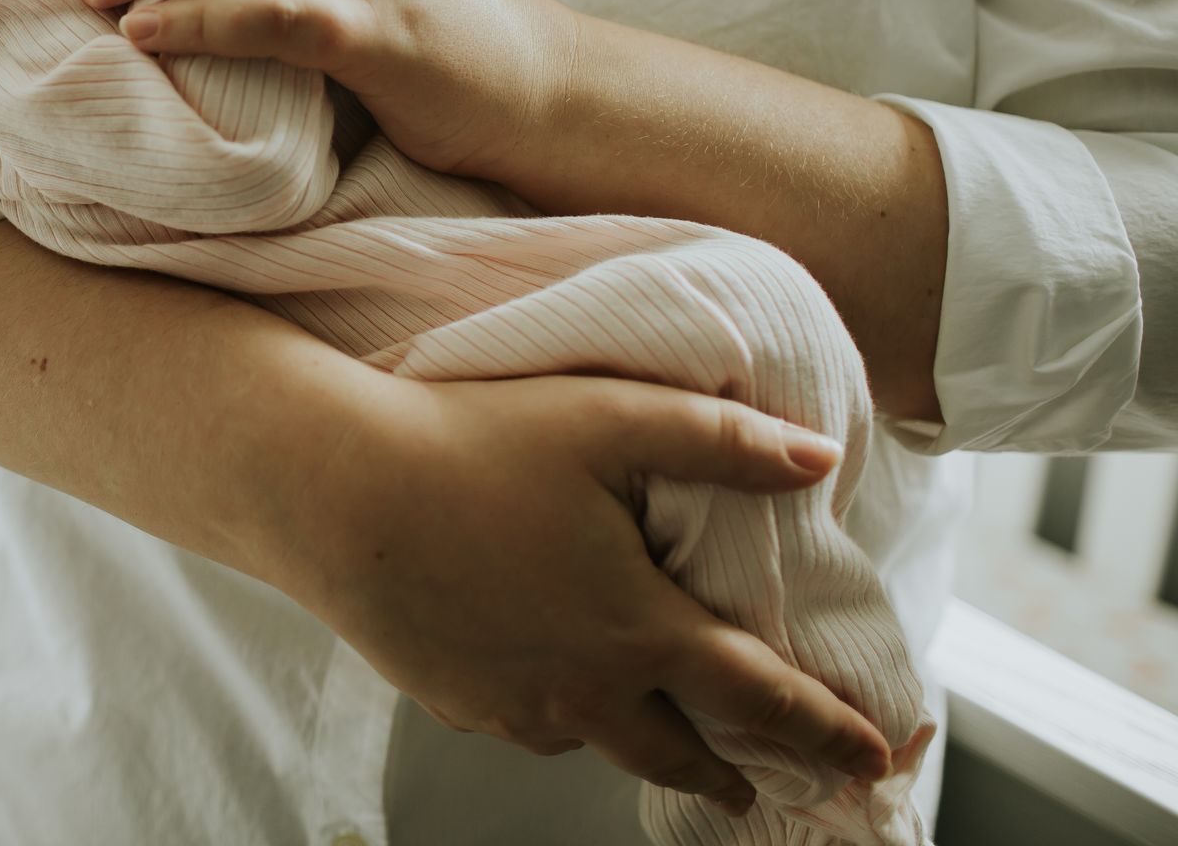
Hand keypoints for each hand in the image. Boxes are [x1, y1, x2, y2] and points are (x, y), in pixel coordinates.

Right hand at [275, 371, 893, 816]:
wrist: (333, 493)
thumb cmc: (468, 444)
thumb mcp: (608, 418)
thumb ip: (722, 439)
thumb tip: (818, 457)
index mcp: (638, 626)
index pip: (759, 698)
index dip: (823, 731)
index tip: (871, 760)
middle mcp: (582, 686)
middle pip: (679, 753)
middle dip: (731, 773)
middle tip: (758, 787)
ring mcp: (513, 703)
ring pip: (596, 740)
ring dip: (638, 741)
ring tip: (650, 727)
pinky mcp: (452, 700)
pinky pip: (525, 722)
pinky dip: (556, 714)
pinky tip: (544, 680)